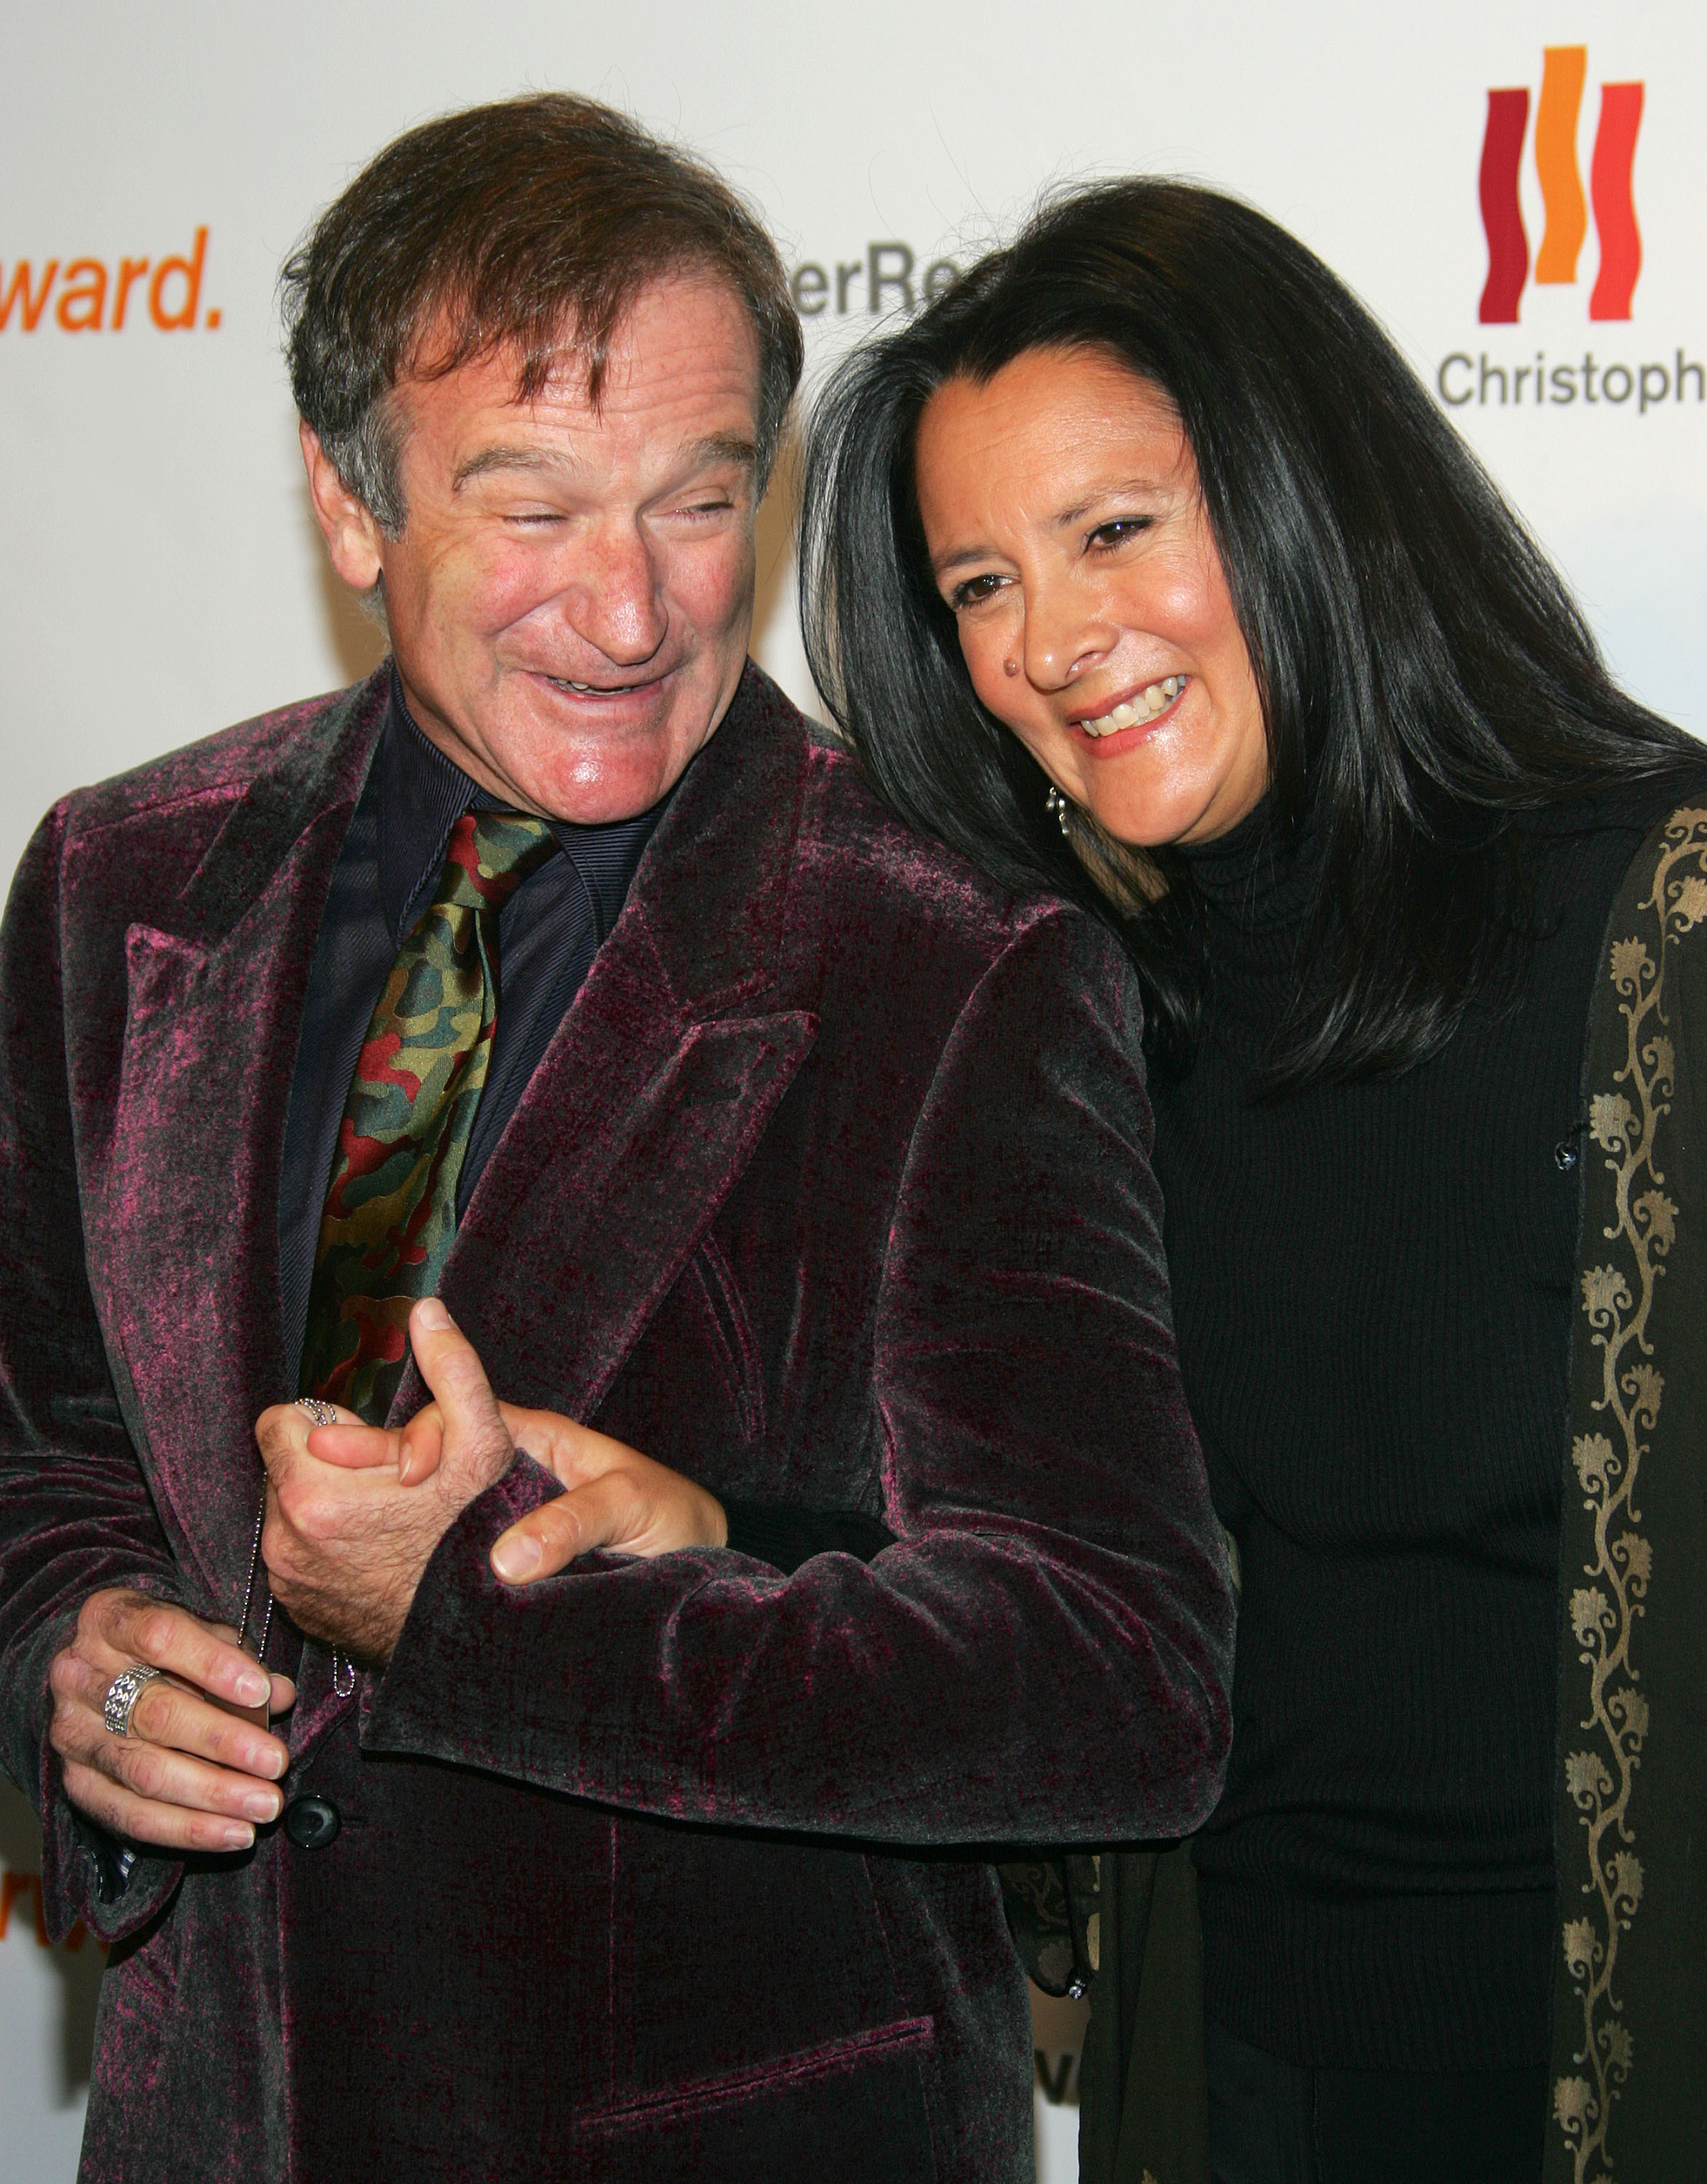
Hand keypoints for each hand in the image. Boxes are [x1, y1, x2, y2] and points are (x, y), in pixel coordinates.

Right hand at [48, 1589, 295, 1853]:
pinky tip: (233, 1833)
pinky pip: (131, 1816)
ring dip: (213, 1794)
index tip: (261, 1690)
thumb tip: (279, 1694)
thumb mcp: (200, 1633)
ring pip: (145, 1771)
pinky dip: (187, 1829)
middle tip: (276, 1762)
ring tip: (264, 1805)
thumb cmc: (167, 1647)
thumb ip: (239, 1657)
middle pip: (155, 1713)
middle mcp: (79, 1675)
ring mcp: (73, 1734)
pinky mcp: (76, 1784)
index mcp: (110, 1619)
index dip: (213, 1664)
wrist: (99, 1672)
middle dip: (223, 1742)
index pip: (160, 1636)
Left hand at [257, 1300, 514, 1663]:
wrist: (480, 1629)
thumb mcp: (482, 1444)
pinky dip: (325, 1548)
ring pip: (287, 1510)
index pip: (277, 1422)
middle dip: (325, 1463)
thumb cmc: (479, 1534)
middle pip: (284, 1466)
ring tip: (382, 1520)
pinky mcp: (297, 1609)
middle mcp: (283, 1542)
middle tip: (382, 1481)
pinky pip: (295, 1554)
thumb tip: (428, 1309)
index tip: (365, 1443)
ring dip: (323, 1505)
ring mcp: (287, 1582)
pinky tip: (374, 1554)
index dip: (326, 1421)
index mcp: (310, 1494)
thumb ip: (454, 1369)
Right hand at [307, 1308, 727, 1585]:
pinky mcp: (485, 1570)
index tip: (409, 1470)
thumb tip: (507, 1558)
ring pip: (415, 1511)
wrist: (701, 1569)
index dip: (425, 1438)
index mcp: (530, 1445)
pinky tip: (360, 1582)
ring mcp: (488, 1521)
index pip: (460, 1424)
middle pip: (421, 1463)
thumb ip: (577, 1519)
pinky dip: (393, 1562)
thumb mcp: (633, 1506)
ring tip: (320, 1536)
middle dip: (371, 1470)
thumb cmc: (674, 1520)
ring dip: (373, 1517)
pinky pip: (429, 1556)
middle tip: (316, 1474)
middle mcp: (500, 1479)